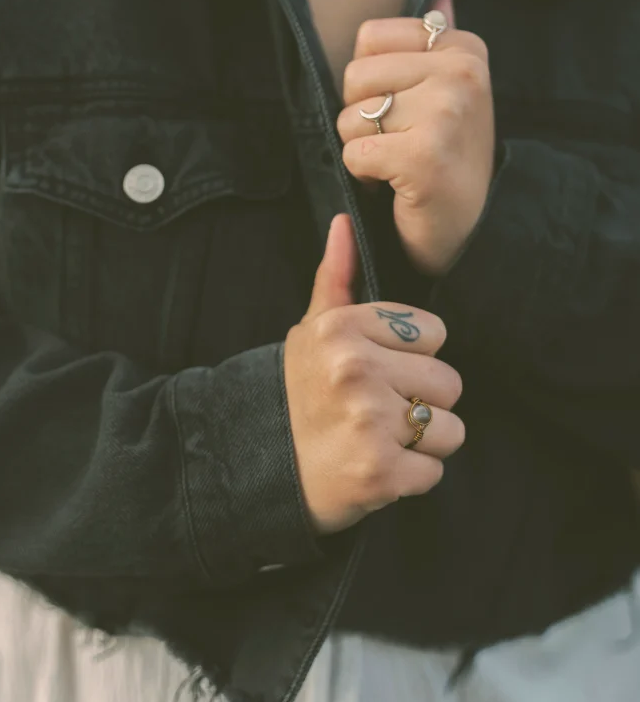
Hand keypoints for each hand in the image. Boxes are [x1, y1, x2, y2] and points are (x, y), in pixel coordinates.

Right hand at [284, 214, 464, 534]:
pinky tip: (376, 470)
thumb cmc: (293, 397)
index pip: (433, 333)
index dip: (412, 358)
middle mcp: (357, 371)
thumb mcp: (309, 334)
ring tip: (379, 442)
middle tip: (379, 415)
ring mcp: (369, 423)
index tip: (381, 374)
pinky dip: (410, 479)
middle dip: (420, 403)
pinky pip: (433, 472)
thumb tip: (345, 222)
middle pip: (448, 383)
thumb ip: (335, 279)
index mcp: (343, 330)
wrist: (251, 468)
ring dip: (422, 445)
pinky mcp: (380, 472)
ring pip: (450, 430)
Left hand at [336, 17, 494, 274]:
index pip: (368, 38)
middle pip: (354, 76)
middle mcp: (462, 72)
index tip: (407, 113)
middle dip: (361, 119)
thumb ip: (431, 45)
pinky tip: (397, 186)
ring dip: (363, 150)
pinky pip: (353, 155)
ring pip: (349, 118)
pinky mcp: (425, 155)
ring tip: (399, 165)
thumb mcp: (446, 93)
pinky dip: (364, 178)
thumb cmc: (446, 162)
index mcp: (464, 47)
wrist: (470, 232)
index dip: (370, 84)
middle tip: (399, 144)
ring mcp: (446, 112)